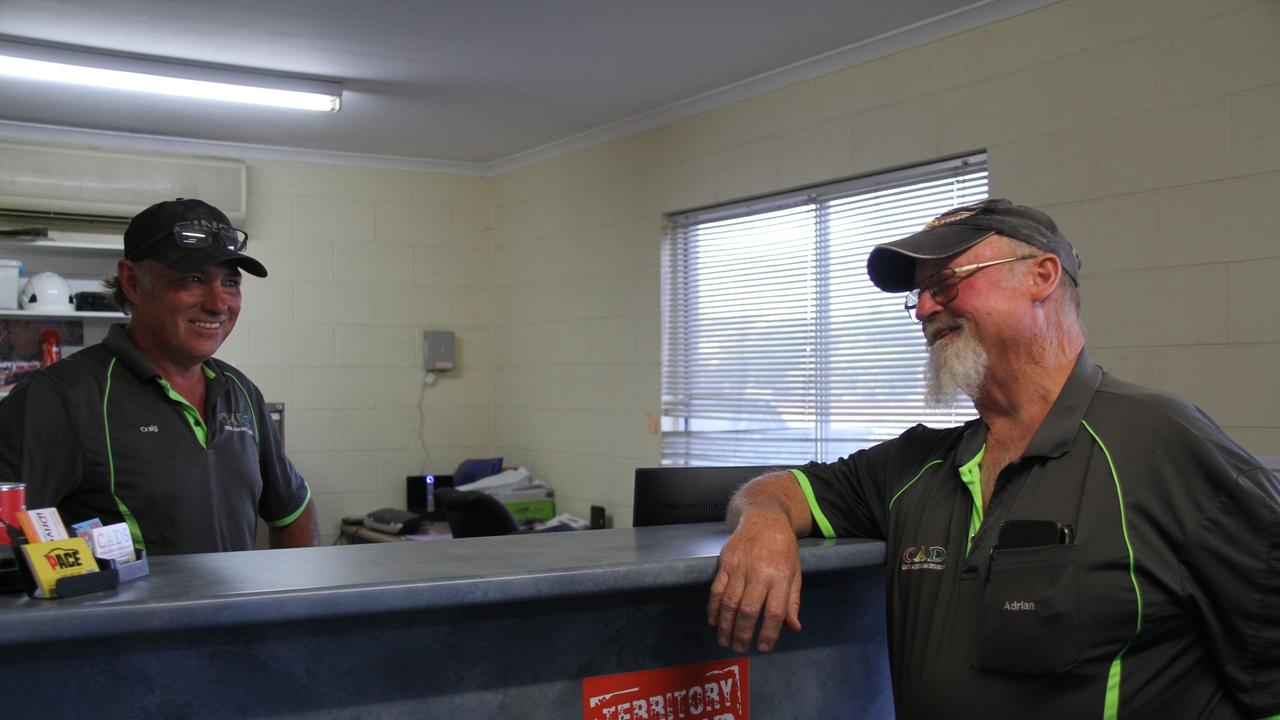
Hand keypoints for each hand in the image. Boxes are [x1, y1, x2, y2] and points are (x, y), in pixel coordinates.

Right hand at [707, 511, 802, 652]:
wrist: (764, 518)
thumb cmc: (783, 549)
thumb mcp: (795, 572)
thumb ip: (792, 602)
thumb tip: (794, 629)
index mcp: (781, 576)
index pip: (774, 612)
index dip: (768, 633)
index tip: (763, 647)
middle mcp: (759, 572)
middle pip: (748, 610)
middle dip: (743, 633)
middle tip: (739, 648)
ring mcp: (740, 567)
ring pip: (729, 602)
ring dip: (725, 625)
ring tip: (725, 640)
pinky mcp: (725, 562)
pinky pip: (716, 589)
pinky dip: (713, 607)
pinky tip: (713, 621)